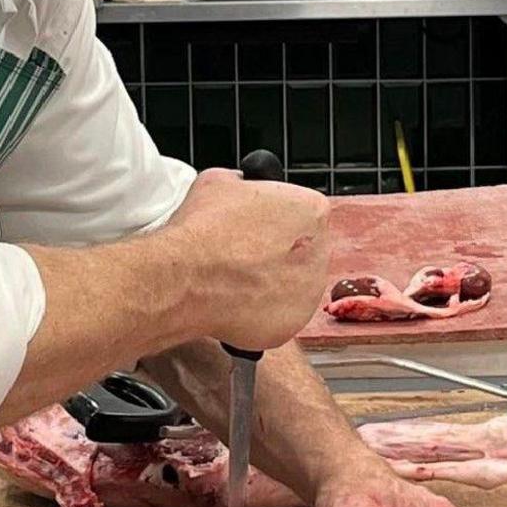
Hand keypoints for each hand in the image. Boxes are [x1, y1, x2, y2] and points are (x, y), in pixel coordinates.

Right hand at [163, 167, 329, 349]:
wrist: (186, 276)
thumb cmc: (203, 229)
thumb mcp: (219, 182)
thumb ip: (242, 184)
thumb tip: (238, 186)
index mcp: (311, 210)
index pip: (304, 212)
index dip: (277, 218)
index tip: (257, 226)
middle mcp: (320, 251)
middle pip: (304, 249)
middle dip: (278, 252)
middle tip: (245, 254)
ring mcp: (309, 291)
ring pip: (293, 285)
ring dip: (271, 283)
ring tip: (236, 279)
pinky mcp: (292, 324)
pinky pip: (279, 315)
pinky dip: (261, 312)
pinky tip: (236, 300)